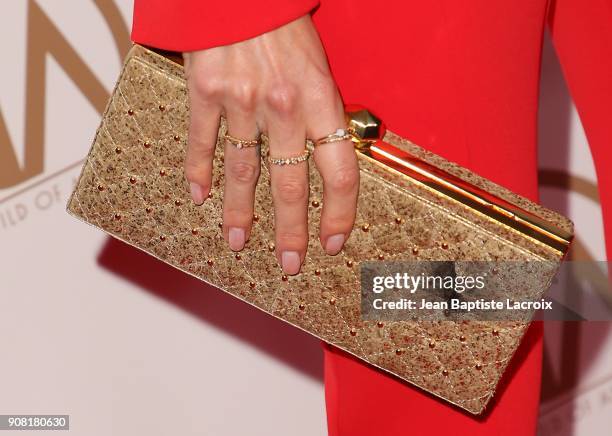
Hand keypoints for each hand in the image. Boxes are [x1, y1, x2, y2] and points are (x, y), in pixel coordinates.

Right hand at [183, 15, 358, 274]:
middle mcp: (283, 107)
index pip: (340, 172)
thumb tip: (328, 156)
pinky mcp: (206, 93)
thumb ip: (322, 112)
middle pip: (290, 185)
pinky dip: (200, 173)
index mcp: (320, 100)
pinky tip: (199, 197)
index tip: (334, 241)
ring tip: (237, 243)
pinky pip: (203, 143)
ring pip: (243, 173)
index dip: (339, 213)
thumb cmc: (284, 22)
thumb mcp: (319, 65)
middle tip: (290, 264)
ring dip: (239, 214)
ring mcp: (242, 102)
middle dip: (290, 232)